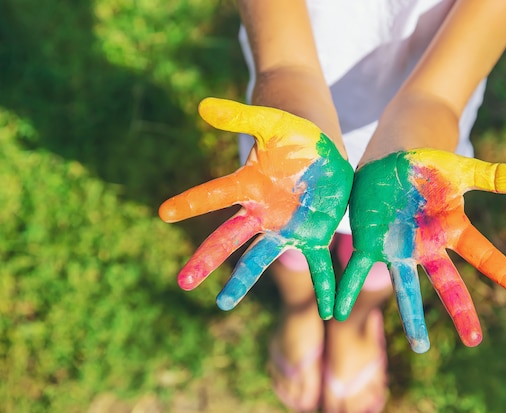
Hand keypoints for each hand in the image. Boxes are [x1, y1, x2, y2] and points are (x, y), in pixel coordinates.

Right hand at [159, 98, 352, 318]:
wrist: (320, 150)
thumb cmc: (294, 133)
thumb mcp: (271, 121)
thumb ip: (241, 117)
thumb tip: (203, 106)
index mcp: (250, 184)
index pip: (215, 194)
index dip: (191, 202)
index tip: (164, 213)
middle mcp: (261, 213)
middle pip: (229, 239)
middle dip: (206, 259)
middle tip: (183, 282)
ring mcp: (285, 227)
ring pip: (261, 259)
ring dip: (242, 282)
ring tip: (222, 305)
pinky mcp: (312, 236)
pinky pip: (317, 265)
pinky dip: (323, 287)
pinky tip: (326, 311)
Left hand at [334, 148, 505, 351]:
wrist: (390, 161)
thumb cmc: (427, 166)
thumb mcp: (459, 170)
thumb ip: (491, 177)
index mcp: (451, 228)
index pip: (482, 253)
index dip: (503, 271)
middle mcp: (426, 246)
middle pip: (447, 283)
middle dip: (460, 311)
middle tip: (475, 341)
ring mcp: (398, 248)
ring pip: (406, 287)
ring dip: (412, 317)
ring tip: (420, 347)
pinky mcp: (370, 242)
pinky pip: (357, 270)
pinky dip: (346, 290)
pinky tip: (337, 311)